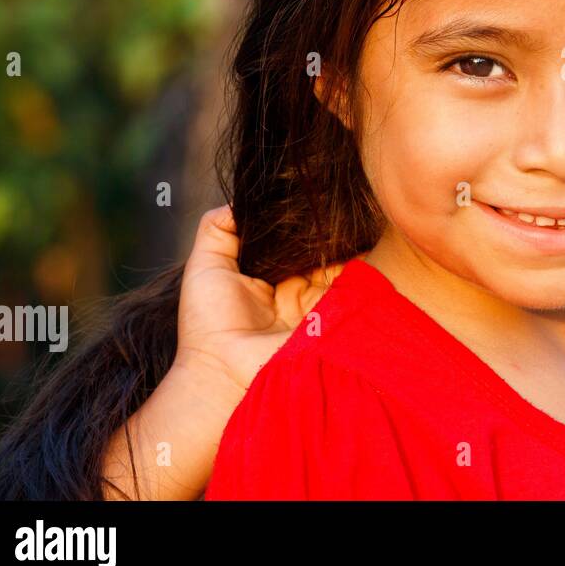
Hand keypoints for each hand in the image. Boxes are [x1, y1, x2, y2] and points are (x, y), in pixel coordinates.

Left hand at [173, 204, 343, 396]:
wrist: (220, 372)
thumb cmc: (208, 325)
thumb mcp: (205, 266)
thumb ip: (218, 229)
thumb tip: (239, 200)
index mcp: (275, 278)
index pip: (298, 242)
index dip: (302, 221)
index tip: (309, 194)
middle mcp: (302, 289)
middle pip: (325, 249)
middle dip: (328, 227)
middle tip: (331, 200)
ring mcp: (322, 303)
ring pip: (345, 262)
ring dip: (345, 241)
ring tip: (345, 213)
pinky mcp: (336, 316)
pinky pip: (355, 283)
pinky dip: (359, 261)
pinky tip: (354, 238)